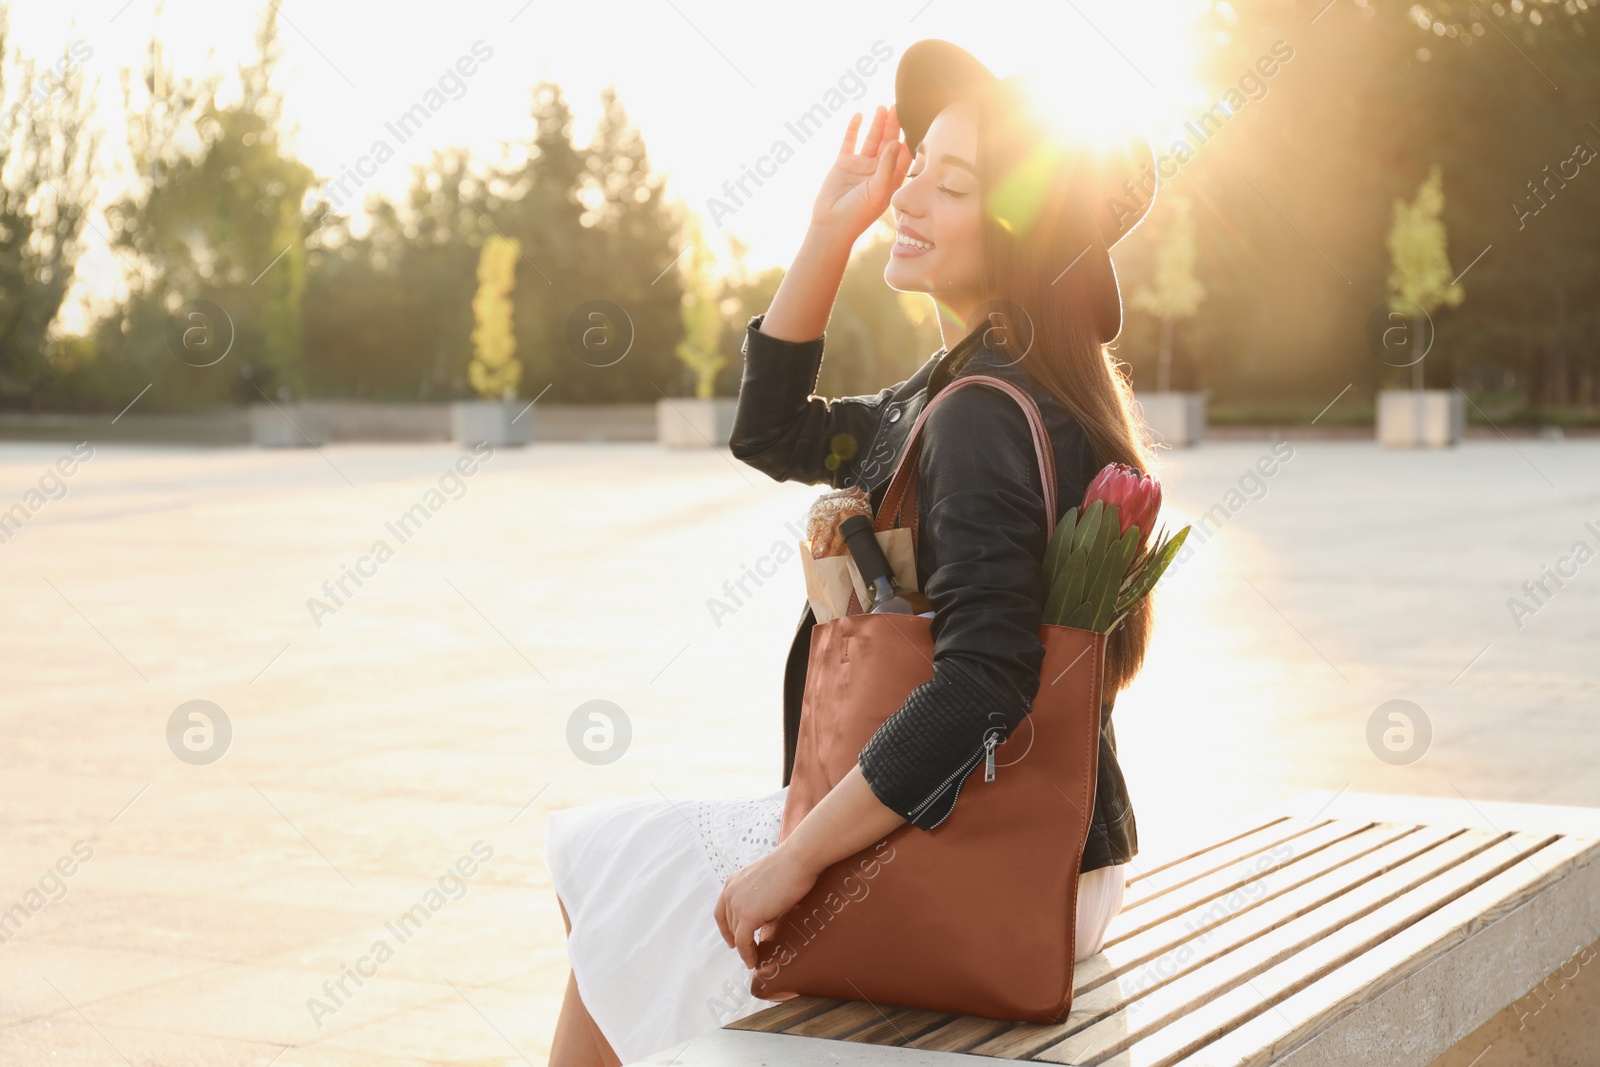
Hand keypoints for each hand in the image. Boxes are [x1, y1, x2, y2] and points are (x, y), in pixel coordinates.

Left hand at [714, 841, 818, 969]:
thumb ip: (755, 894)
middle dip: (737, 939)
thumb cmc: (790, 866)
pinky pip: (743, 942)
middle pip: (729, 924)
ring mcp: (737, 904)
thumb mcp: (764, 879)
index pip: (721, 911)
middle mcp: (730, 892)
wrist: (798, 859)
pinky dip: (747, 954)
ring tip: (753, 958)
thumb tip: (761, 914)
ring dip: (744, 948)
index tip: (732, 940)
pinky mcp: (748, 916)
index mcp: (732, 881)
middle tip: (748, 951)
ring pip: (737, 934)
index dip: (726, 929)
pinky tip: (753, 961)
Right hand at [809, 104, 911, 242]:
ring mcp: (860, 165)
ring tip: (883, 107)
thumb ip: (888, 167)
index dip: (908, 138)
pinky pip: (850, 142)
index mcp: (890, 179)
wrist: (831, 224)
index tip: (914, 121)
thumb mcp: (878, 191)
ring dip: (877, 124)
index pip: (902, 155)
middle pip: (888, 143)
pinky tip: (859, 115)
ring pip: (871, 139)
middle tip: (898, 107)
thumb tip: (896, 142)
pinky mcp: (843, 163)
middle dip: (893, 126)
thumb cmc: (858, 214)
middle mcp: (877, 170)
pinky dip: (854, 129)